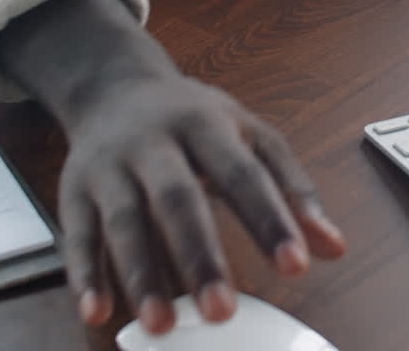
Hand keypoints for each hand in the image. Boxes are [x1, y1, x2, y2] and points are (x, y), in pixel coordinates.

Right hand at [0, 0, 346, 334]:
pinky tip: (97, 311)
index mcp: (207, 125)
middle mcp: (155, 142)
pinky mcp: (75, 189)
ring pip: (123, 221)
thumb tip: (333, 247)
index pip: (243, 175)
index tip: (296, 267)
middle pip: (177, 199)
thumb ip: (292, 190)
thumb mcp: (250, 136)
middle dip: (199, 256)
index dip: (269, 221)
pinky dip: (85, 274)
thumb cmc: (192, 118)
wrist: (113, 85)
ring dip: (140, 274)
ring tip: (162, 324)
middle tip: (222, 312)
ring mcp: (111, 165)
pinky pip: (77, 233)